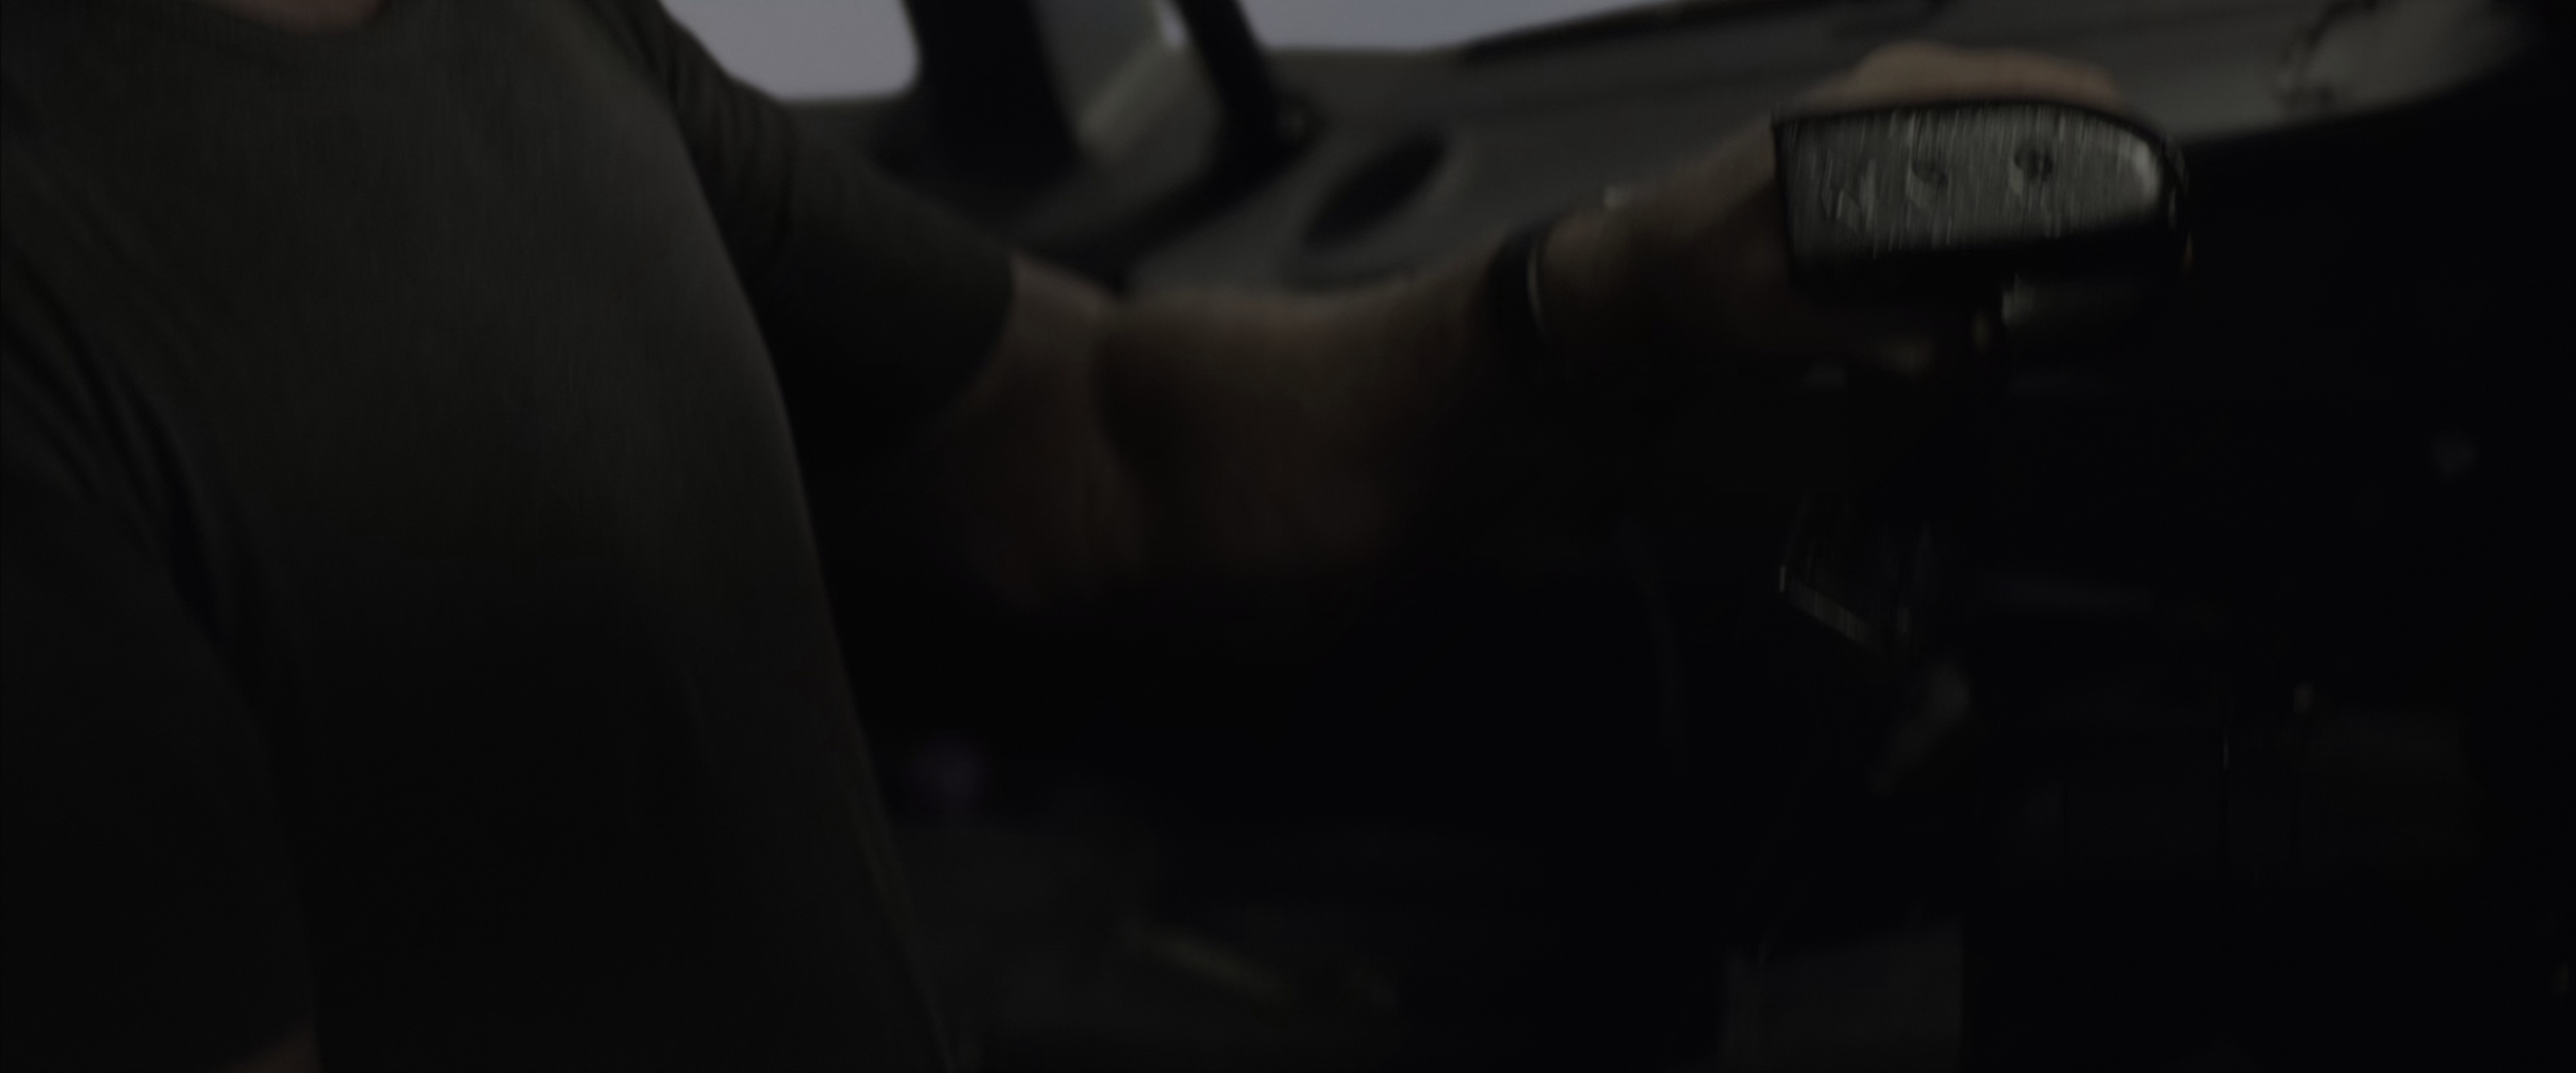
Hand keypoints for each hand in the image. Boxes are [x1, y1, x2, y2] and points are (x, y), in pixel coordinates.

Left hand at [1545, 42, 2130, 381]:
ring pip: (2021, 125)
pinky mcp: (1890, 144)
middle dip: (2108, 163)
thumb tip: (1964, 354)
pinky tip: (2043, 252)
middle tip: (2157, 246)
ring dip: (2071, 179)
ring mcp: (1896, 109)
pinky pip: (1985, 152)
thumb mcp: (1771, 318)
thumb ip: (1867, 339)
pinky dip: (2025, 191)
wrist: (1635, 272)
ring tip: (2116, 256)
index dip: (2109, 134)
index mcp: (1881, 104)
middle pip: (2047, 101)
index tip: (2158, 200)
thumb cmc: (1694, 279)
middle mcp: (1900, 88)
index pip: (2032, 88)